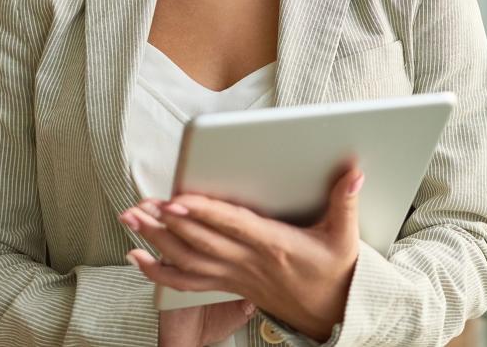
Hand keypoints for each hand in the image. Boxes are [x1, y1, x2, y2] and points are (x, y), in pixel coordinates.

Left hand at [119, 166, 364, 342]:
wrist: (330, 312)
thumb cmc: (335, 273)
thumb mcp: (345, 237)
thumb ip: (345, 202)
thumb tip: (353, 173)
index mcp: (274, 245)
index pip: (231, 226)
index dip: (202, 213)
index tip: (176, 199)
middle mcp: (249, 262)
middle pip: (199, 242)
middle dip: (166, 222)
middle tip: (140, 204)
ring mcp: (235, 276)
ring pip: (187, 260)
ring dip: (156, 241)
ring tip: (132, 219)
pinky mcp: (229, 284)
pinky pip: (187, 282)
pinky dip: (158, 272)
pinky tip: (138, 257)